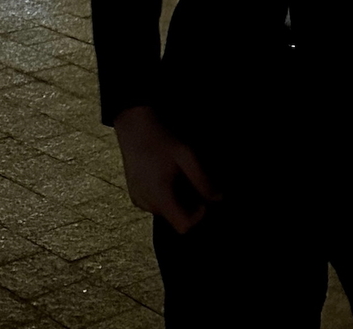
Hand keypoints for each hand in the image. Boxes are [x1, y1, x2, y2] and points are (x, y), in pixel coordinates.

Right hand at [113, 104, 218, 234]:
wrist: (134, 126)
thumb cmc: (161, 139)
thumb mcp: (186, 156)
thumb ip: (202, 180)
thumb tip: (218, 199)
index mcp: (159, 195)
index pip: (183, 226)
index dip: (197, 216)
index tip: (202, 199)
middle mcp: (146, 203)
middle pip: (174, 219)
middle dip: (187, 205)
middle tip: (190, 180)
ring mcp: (138, 200)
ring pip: (165, 212)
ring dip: (176, 200)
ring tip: (176, 175)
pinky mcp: (134, 196)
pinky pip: (154, 204)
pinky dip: (164, 196)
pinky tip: (164, 175)